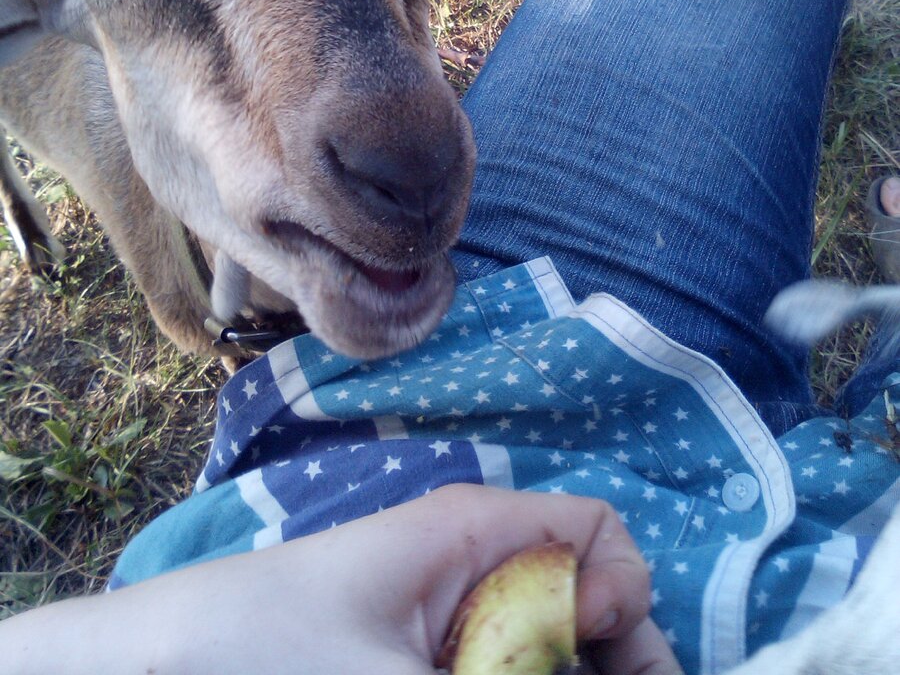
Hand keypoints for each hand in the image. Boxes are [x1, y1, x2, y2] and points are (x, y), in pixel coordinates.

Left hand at [0, 484, 681, 674]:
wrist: (159, 666)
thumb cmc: (269, 649)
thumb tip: (601, 664)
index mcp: (474, 530)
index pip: (598, 535)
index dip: (625, 599)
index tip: (609, 666)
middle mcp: (470, 562)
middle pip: (583, 599)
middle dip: (607, 658)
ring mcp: (445, 615)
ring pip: (542, 647)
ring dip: (558, 673)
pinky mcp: (419, 654)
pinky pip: (495, 665)